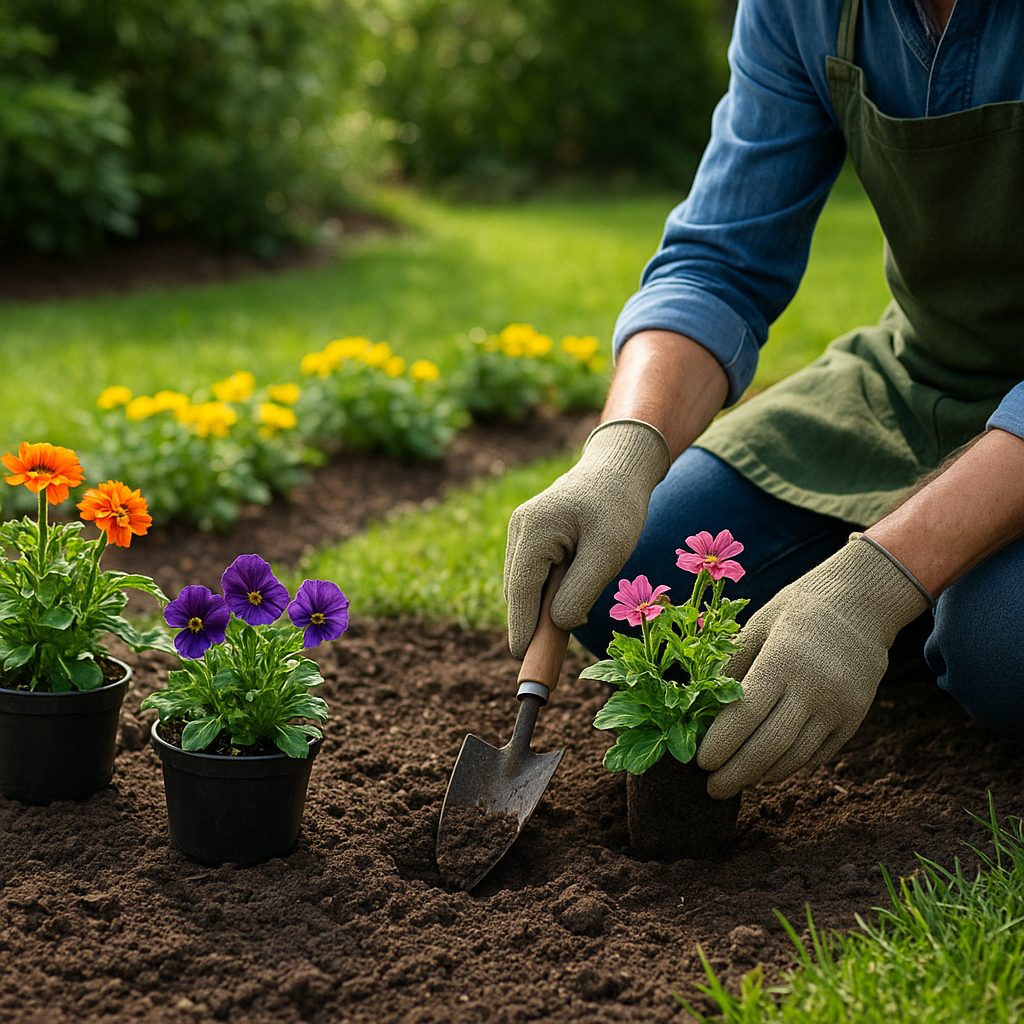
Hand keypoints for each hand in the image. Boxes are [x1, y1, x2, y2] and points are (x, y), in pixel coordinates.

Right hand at [503, 419, 669, 658]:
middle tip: (551, 652)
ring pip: (524, 584)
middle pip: (518, 590)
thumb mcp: (608, 552)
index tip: (521, 656)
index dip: (520, 626)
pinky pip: (533, 573)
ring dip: (543, 603)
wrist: (620, 467)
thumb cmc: (618, 506)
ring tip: (575, 609)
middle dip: (533, 619)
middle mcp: (520, 528)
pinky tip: (572, 589)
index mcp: (534, 528)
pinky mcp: (531, 535)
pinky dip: (547, 590)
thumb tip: (555, 623)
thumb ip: (579, 590)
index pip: (520, 589)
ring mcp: (522, 530)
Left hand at [696, 535, 931, 797]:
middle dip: (736, 773)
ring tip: (736, 782)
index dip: (721, 743)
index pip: (746, 714)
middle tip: (712, 789)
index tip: (699, 762)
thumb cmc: (797, 610)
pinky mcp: (854, 718)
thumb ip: (732, 666)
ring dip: (762, 775)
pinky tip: (767, 770)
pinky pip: (818, 754)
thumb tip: (701, 708)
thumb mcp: (758, 625)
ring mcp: (838, 707)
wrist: (862, 602)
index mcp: (783, 660)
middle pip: (769, 745)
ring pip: (796, 757)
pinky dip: (790, 766)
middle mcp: (814, 688)